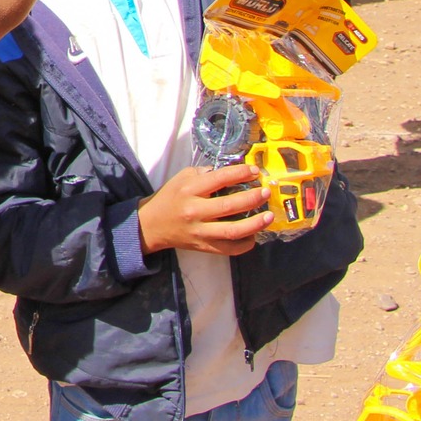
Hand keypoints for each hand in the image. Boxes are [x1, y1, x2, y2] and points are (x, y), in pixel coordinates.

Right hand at [137, 164, 272, 256]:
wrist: (152, 225)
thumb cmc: (170, 197)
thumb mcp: (182, 178)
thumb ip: (204, 173)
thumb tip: (231, 173)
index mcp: (189, 190)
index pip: (219, 179)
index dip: (240, 173)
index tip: (255, 171)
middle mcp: (195, 211)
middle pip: (229, 206)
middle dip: (253, 198)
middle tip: (266, 192)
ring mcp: (200, 231)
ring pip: (233, 231)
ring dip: (255, 224)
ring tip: (269, 216)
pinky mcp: (204, 246)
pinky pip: (230, 249)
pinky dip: (246, 243)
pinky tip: (254, 234)